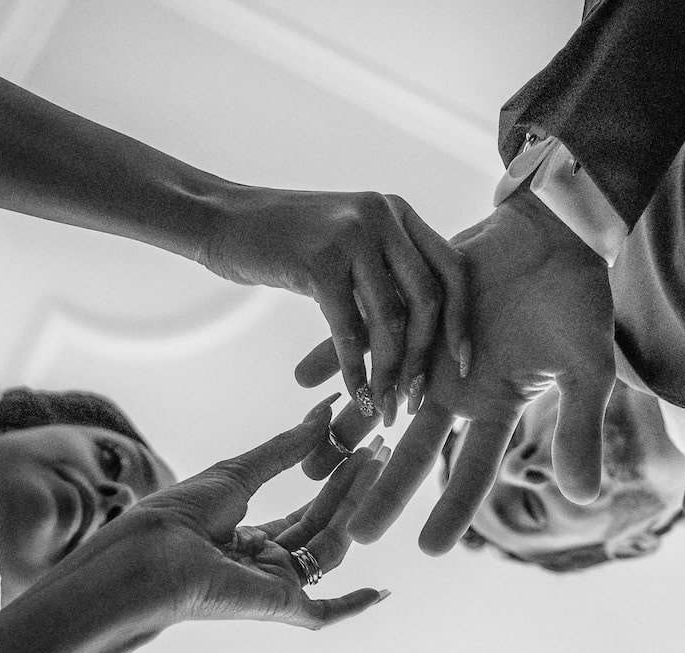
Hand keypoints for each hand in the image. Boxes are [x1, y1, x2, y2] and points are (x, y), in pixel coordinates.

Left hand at [86, 398, 388, 629]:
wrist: (151, 555)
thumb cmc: (179, 515)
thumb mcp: (238, 472)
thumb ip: (285, 448)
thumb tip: (321, 412)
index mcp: (246, 538)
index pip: (304, 511)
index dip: (334, 482)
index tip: (360, 451)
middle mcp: (263, 565)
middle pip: (321, 527)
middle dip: (351, 490)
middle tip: (379, 453)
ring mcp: (273, 587)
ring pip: (329, 550)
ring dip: (355, 512)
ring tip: (375, 470)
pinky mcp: (280, 607)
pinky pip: (324, 613)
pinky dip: (353, 606)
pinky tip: (381, 592)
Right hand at [200, 185, 469, 426]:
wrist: (221, 219)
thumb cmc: (286, 241)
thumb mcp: (348, 244)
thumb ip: (385, 273)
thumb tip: (421, 332)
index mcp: (398, 212)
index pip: (452, 270)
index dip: (462, 321)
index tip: (464, 364)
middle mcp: (383, 216)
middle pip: (428, 299)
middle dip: (425, 357)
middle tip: (415, 399)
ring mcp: (352, 235)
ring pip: (390, 320)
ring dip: (389, 373)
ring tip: (383, 408)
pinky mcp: (320, 261)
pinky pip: (348, 329)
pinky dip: (354, 369)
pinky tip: (354, 395)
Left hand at [295, 189, 615, 553]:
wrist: (551, 236)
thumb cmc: (578, 298)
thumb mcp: (589, 366)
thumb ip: (579, 426)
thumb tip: (583, 497)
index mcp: (496, 405)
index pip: (472, 469)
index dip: (453, 508)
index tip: (429, 550)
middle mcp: (455, 388)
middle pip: (413, 449)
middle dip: (383, 491)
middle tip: (352, 535)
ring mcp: (428, 352)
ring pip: (381, 401)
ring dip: (347, 432)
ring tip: (309, 469)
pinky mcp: (410, 313)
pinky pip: (367, 337)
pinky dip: (337, 357)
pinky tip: (302, 381)